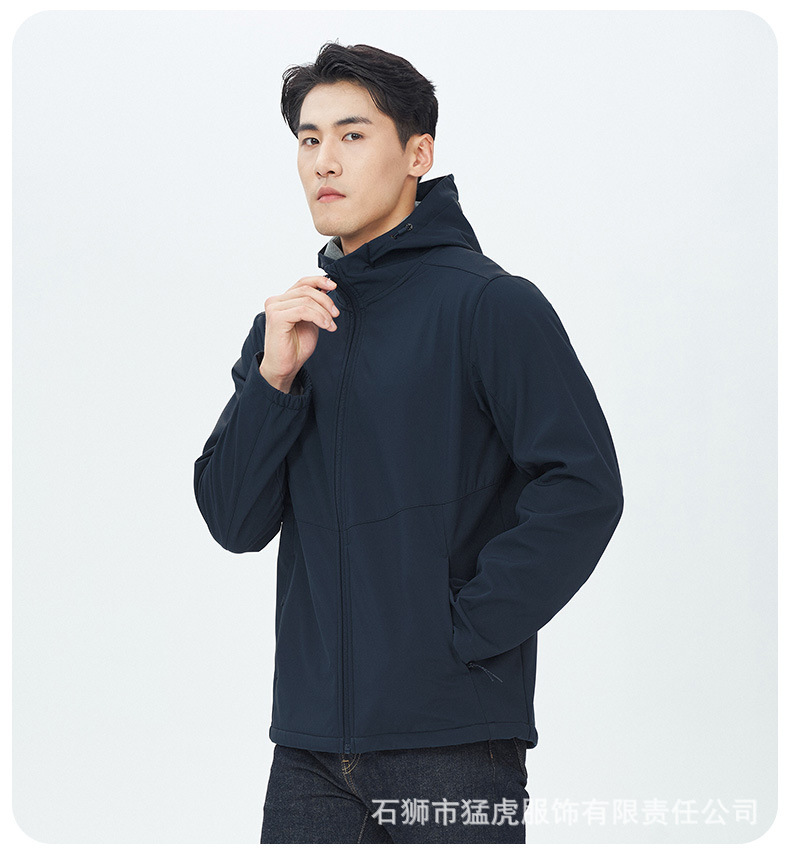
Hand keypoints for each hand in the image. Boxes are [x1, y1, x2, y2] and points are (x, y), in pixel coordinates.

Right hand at [258, 275, 339, 391]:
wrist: (285, 367)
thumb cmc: (295, 347)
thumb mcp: (311, 321)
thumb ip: (315, 306)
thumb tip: (326, 289)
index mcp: (283, 300)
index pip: (302, 282)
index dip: (319, 281)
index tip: (334, 286)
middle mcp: (276, 301)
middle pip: (306, 290)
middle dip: (326, 301)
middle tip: (335, 314)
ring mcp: (274, 308)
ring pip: (306, 300)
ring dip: (323, 312)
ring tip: (330, 324)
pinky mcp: (277, 318)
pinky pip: (303, 310)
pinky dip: (318, 317)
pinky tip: (325, 326)